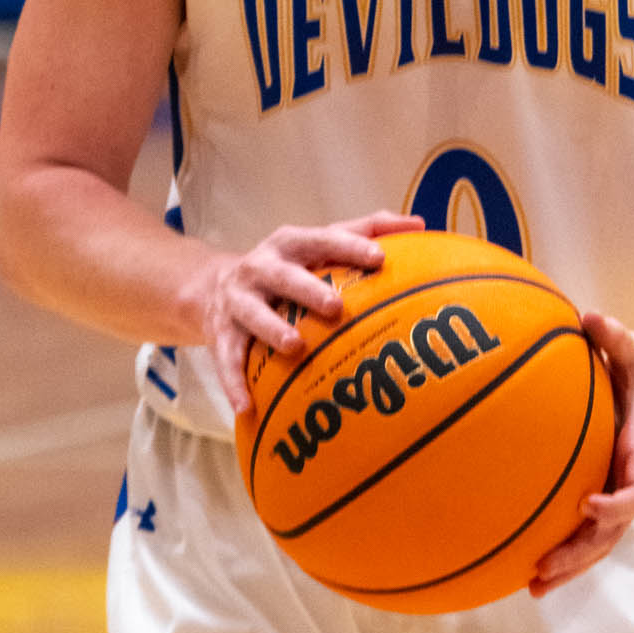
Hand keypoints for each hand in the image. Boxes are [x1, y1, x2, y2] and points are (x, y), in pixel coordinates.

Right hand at [199, 212, 423, 413]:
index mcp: (291, 243)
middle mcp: (261, 267)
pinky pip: (226, 359)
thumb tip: (420, 225)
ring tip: (295, 347)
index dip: (350, 247)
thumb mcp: (318, 242)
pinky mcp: (220, 333)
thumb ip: (366, 231)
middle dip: (308, 289)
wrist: (213, 286)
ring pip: (253, 314)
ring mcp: (239, 300)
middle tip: (336, 307)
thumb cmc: (288, 265)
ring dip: (273, 329)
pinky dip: (234, 383)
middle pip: (285, 276)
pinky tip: (248, 407)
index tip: (378, 258)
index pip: (323, 240)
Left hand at [528, 310, 633, 595]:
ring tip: (532, 587)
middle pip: (613, 533)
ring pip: (601, 542)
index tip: (586, 504)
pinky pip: (590, 530)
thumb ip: (614, 334)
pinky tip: (531, 565)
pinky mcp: (610, 491)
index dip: (616, 504)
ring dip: (570, 566)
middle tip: (542, 567)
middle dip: (579, 554)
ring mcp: (622, 490)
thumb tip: (589, 316)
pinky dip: (567, 550)